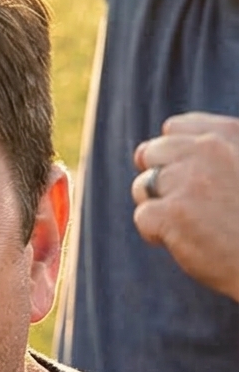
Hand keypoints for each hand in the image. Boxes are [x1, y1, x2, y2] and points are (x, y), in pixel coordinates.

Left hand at [132, 113, 238, 301]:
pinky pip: (143, 216)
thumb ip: (219, 155)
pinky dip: (156, 234)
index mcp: (230, 134)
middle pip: (151, 153)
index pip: (174, 129)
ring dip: (157, 207)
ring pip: (142, 185)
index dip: (171, 156)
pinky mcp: (174, 213)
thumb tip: (149, 152)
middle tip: (183, 207)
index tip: (184, 179)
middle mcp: (209, 149)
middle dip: (159, 179)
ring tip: (189, 226)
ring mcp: (190, 179)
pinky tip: (185, 242)